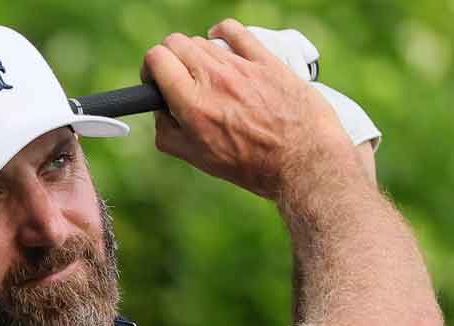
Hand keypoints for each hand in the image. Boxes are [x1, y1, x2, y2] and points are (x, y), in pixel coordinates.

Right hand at [139, 18, 356, 199]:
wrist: (303, 161)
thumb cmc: (253, 166)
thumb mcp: (201, 160)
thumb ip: (169, 134)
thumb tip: (160, 114)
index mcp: (193, 105)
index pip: (157, 58)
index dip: (150, 68)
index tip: (156, 80)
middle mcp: (214, 79)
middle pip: (175, 43)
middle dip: (169, 57)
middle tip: (176, 77)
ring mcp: (241, 66)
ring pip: (203, 41)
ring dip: (196, 55)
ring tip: (205, 75)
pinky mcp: (265, 60)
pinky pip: (235, 31)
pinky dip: (222, 32)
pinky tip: (220, 40)